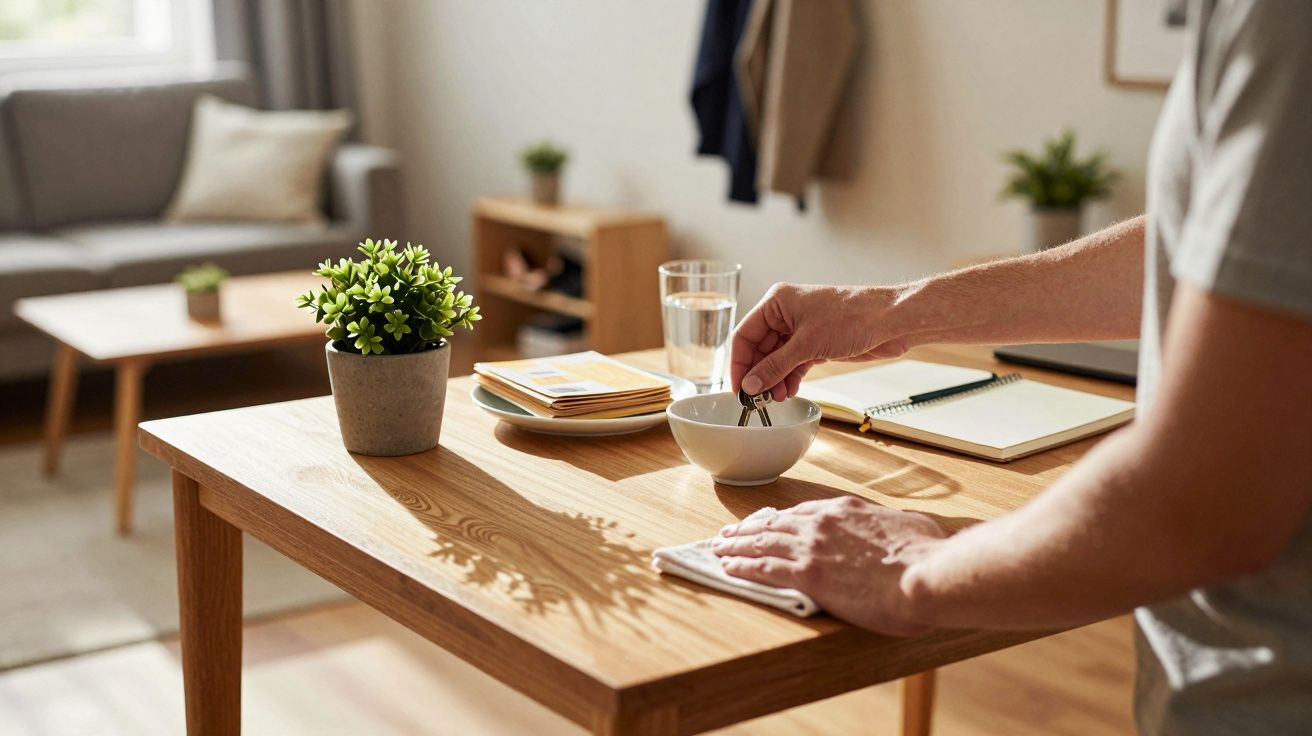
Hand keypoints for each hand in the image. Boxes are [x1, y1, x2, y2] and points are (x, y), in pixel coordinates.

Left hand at [712, 497, 945, 635]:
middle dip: (747, 529)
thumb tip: (903, 528)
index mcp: (846, 510)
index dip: (777, 519)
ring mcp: (812, 547)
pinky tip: (728, 568)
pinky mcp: (807, 575)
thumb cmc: (927, 555)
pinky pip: (764, 568)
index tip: (764, 522)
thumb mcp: (913, 527)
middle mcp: (823, 524)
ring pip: (761, 543)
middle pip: (773, 524)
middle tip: (728, 534)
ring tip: (720, 548)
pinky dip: (743, 567)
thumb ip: (898, 526)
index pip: (801, 512)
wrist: (925, 576)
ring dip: (736, 546)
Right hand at [731, 283, 911, 400]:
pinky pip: (793, 363)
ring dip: (774, 379)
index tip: (738, 388)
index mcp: (777, 302)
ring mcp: (801, 329)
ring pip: (776, 358)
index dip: (738, 363)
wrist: (890, 320)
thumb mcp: (807, 345)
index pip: (744, 335)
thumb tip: (750, 385)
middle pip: (759, 348)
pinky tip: (788, 391)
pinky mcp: (816, 343)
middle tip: (756, 399)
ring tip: (775, 398)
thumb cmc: (853, 317)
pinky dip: (789, 378)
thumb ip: (775, 367)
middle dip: (758, 374)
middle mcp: (786, 313)